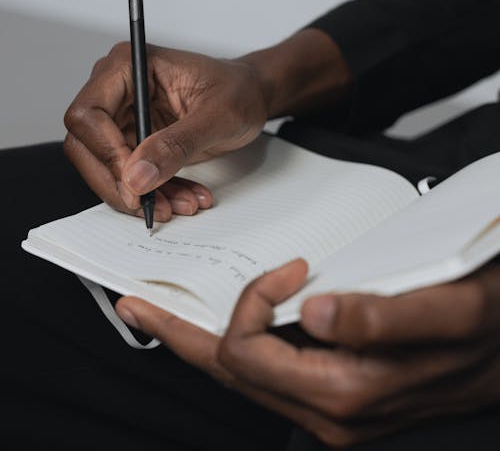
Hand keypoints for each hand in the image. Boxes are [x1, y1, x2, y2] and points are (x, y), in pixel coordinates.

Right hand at [63, 42, 268, 221]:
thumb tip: (137, 175)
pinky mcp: (132, 139)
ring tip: (180, 204)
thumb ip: (177, 144)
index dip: (105, 152)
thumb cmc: (238, 90)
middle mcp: (117, 88)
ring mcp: (122, 115)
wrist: (251, 96)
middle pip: (86, 146)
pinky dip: (152, 193)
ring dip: (138, 194)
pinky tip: (181, 197)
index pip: (88, 114)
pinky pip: (127, 176)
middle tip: (150, 205)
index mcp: (129, 65)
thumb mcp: (217, 116)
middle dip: (118, 183)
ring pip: (105, 168)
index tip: (133, 182)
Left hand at [116, 259, 499, 447]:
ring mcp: (329, 408)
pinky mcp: (334, 393)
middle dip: (183, 335)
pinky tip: (225, 325)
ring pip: (245, 376)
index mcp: (343, 393)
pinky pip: (269, 372)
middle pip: (229, 373)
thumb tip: (314, 310)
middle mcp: (327, 412)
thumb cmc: (482, 327)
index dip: (252, 303)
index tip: (291, 268)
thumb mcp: (446, 312)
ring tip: (163, 315)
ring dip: (203, 342)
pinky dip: (237, 346)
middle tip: (139, 304)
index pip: (250, 355)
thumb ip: (382, 316)